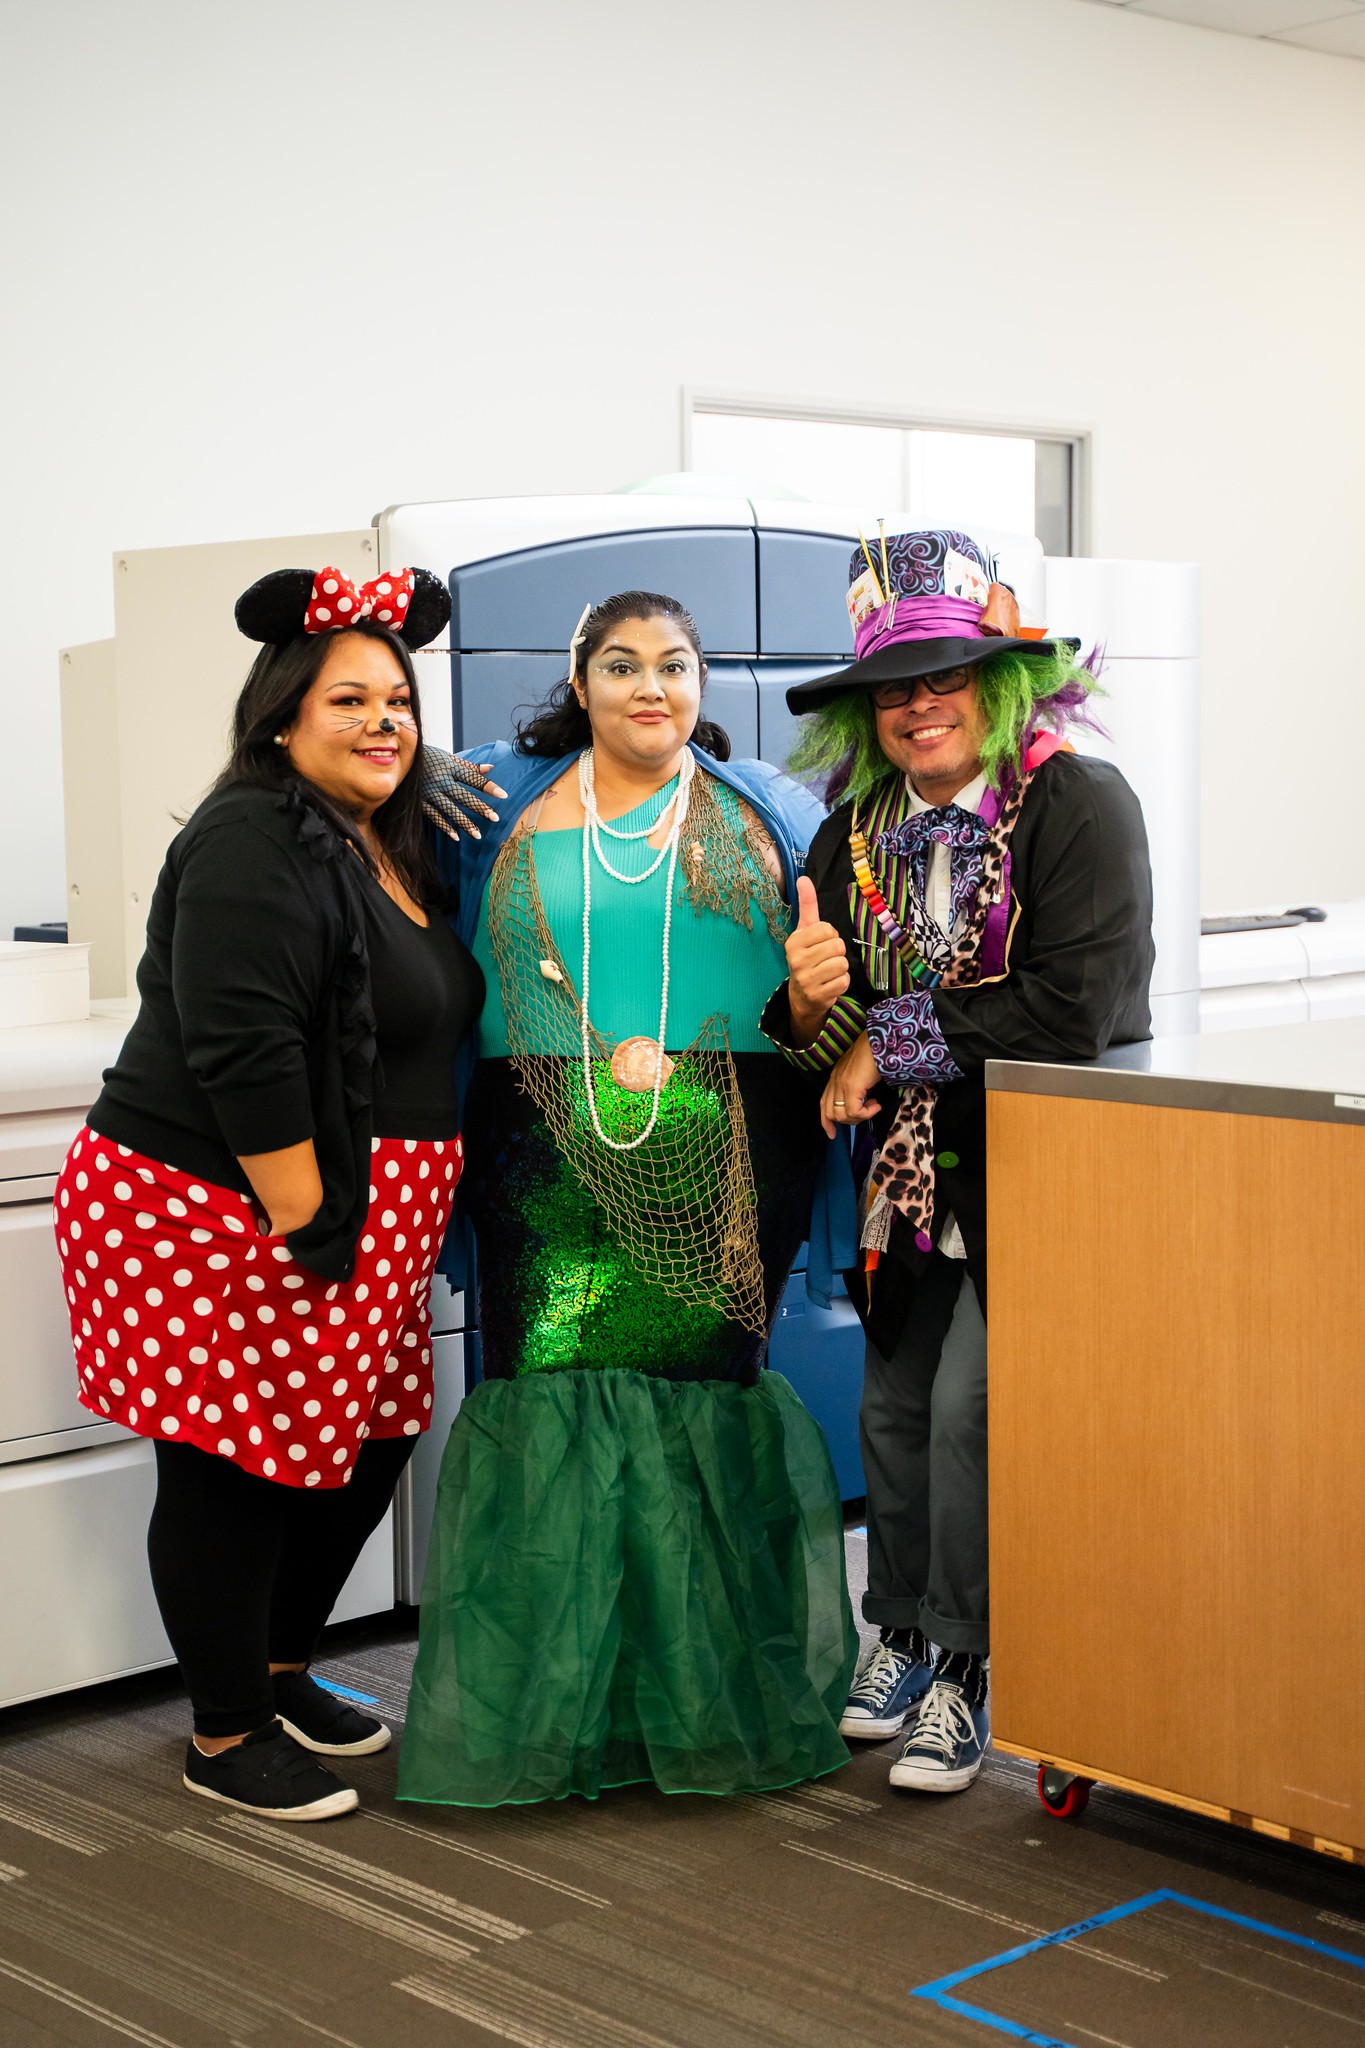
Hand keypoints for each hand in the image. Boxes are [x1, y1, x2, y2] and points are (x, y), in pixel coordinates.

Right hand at [421, 748, 506, 840]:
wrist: (400, 759)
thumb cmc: (429, 757)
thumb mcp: (448, 758)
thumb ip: (469, 766)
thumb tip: (491, 768)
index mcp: (450, 767)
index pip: (473, 779)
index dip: (488, 787)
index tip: (504, 796)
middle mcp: (441, 780)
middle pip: (463, 796)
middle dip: (479, 807)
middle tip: (495, 818)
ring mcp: (429, 792)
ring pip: (450, 810)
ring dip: (464, 823)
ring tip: (478, 835)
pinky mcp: (420, 802)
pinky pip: (434, 816)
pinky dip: (444, 826)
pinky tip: (456, 837)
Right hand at [786, 875, 850, 1042]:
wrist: (801, 995)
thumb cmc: (807, 956)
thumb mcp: (805, 931)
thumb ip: (807, 905)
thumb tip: (803, 878)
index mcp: (793, 942)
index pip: (827, 929)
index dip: (830, 935)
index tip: (821, 943)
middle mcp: (796, 961)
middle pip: (837, 946)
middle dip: (837, 952)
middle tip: (825, 959)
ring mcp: (806, 980)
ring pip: (842, 963)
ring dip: (840, 967)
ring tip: (828, 971)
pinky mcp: (818, 996)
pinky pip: (844, 981)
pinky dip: (841, 982)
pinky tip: (829, 983)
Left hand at [819, 1032, 881, 1139]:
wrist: (881, 1040)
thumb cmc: (876, 1054)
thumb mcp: (862, 1074)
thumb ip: (858, 1087)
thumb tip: (865, 1103)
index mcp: (835, 1077)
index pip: (824, 1104)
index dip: (826, 1122)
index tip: (832, 1135)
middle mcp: (834, 1081)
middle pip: (830, 1113)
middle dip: (848, 1121)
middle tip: (867, 1112)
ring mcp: (841, 1083)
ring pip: (841, 1115)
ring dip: (859, 1116)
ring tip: (874, 1104)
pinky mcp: (850, 1086)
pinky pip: (854, 1111)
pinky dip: (866, 1113)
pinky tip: (877, 1104)